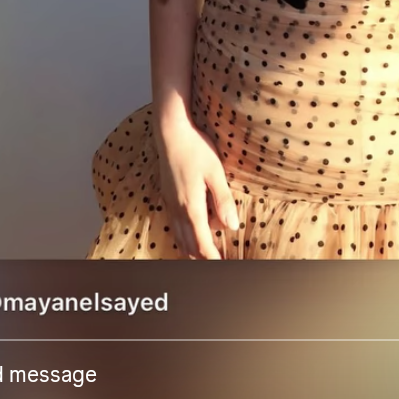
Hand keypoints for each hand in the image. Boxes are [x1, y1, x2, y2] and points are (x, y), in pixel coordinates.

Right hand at [156, 121, 239, 259]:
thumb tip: (231, 226)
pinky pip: (174, 226)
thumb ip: (223, 200)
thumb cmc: (195, 148)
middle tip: (217, 263)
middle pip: (189, 246)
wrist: (171, 132)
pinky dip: (183, 236)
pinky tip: (192, 232)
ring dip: (191, 249)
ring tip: (205, 254)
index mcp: (192, 206)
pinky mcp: (167, 197)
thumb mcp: (215, 172)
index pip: (202, 243)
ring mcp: (170, 203)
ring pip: (179, 237)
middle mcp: (178, 209)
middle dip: (202, 258)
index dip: (213, 258)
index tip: (223, 266)